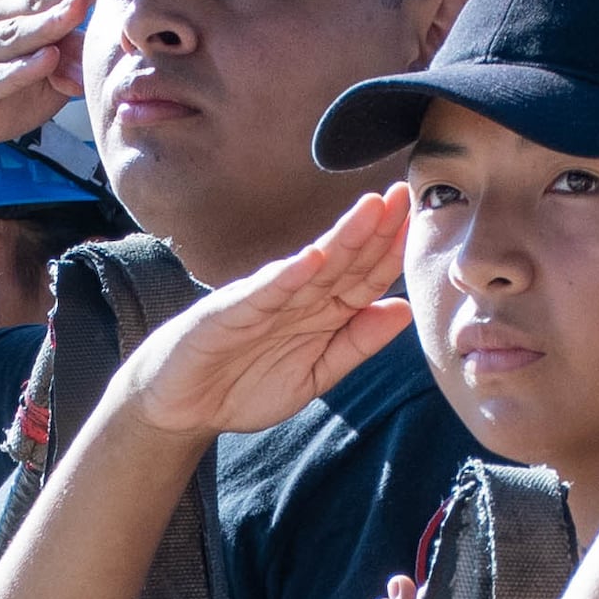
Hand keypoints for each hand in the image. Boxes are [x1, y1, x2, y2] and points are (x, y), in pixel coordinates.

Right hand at [123, 189, 412, 440]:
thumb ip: (356, 344)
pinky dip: (287, 277)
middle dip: (375, 228)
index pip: (364, 277)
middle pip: (343, 260)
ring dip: (341, 238)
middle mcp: (296, 298)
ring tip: (370, 210)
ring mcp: (263, 301)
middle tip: (404, 194)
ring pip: (310, 267)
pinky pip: (262, 293)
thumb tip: (402, 308)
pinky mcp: (228, 313)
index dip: (391, 251)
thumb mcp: (315, 375)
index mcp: (320, 312)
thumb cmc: (244, 385)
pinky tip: (311, 259)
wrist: (180, 405)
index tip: (418, 222)